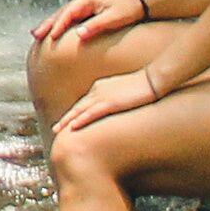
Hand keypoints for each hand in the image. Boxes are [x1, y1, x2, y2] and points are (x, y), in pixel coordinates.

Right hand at [31, 0, 148, 47]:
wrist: (137, 5)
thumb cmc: (127, 11)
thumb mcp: (113, 19)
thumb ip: (95, 26)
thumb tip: (79, 35)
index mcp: (86, 0)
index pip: (68, 13)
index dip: (59, 25)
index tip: (51, 37)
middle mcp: (81, 1)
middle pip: (60, 13)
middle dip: (47, 24)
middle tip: (35, 35)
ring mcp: (82, 5)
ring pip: (61, 15)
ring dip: (49, 24)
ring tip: (37, 34)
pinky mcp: (84, 11)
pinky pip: (67, 18)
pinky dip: (57, 25)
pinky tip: (51, 32)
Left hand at [50, 67, 164, 138]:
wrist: (154, 79)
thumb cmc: (144, 86)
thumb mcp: (125, 92)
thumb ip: (115, 98)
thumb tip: (114, 108)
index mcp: (100, 86)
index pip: (84, 102)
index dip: (74, 113)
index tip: (66, 122)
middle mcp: (97, 90)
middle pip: (77, 107)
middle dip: (65, 119)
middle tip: (55, 129)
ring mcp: (102, 96)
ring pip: (79, 111)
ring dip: (67, 121)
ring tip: (57, 131)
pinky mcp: (110, 102)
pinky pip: (91, 113)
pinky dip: (80, 120)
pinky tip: (72, 127)